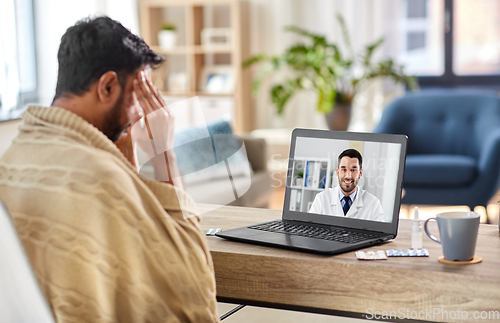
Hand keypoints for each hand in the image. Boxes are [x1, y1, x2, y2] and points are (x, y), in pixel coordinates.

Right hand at [130, 71, 182, 187]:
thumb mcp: (137, 134)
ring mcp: (167, 114)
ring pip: (158, 97)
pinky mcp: (171, 116)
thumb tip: (132, 106)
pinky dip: (159, 95)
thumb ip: (135, 119)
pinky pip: (163, 102)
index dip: (138, 87)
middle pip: (150, 95)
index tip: (135, 78)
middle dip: (145, 83)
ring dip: (152, 87)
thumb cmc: (147, 144)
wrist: (163, 153)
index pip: (143, 98)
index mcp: (151, 117)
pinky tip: (155, 89)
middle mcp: (161, 113)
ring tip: (146, 78)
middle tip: (140, 72)